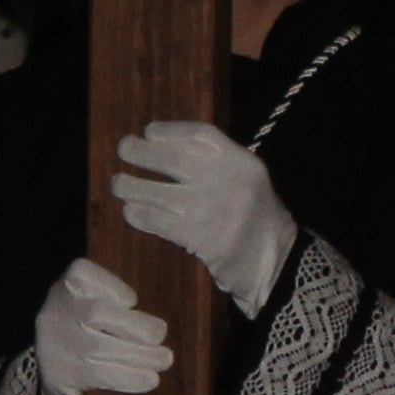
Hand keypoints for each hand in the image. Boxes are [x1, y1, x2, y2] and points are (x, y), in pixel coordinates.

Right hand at [32, 257, 168, 394]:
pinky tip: (150, 379)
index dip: (115, 290)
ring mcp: (58, 342)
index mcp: (69, 281)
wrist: (50, 358)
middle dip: (136, 327)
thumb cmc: (86, 318)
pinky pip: (101, 375)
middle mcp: (58, 309)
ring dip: (141, 356)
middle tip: (160, 336)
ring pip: (101, 348)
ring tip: (165, 359)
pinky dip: (130, 377)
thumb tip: (156, 327)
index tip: (130, 302)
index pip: (85, 274)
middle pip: (96, 314)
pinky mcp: (64, 373)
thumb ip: (118, 297)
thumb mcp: (94, 294)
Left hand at [111, 119, 296, 315]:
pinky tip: (130, 211)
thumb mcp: (247, 182)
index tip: (149, 131)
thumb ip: (216, 166)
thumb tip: (164, 148)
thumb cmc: (256, 221)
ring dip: (131, 186)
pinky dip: (139, 214)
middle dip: (142, 152)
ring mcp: (213, 209)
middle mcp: (228, 181)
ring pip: (159, 191)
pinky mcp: (200, 237)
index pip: (201, 135)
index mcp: (242, 162)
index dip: (170, 131)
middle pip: (174, 160)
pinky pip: (158, 221)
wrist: (276, 263)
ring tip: (119, 183)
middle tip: (123, 149)